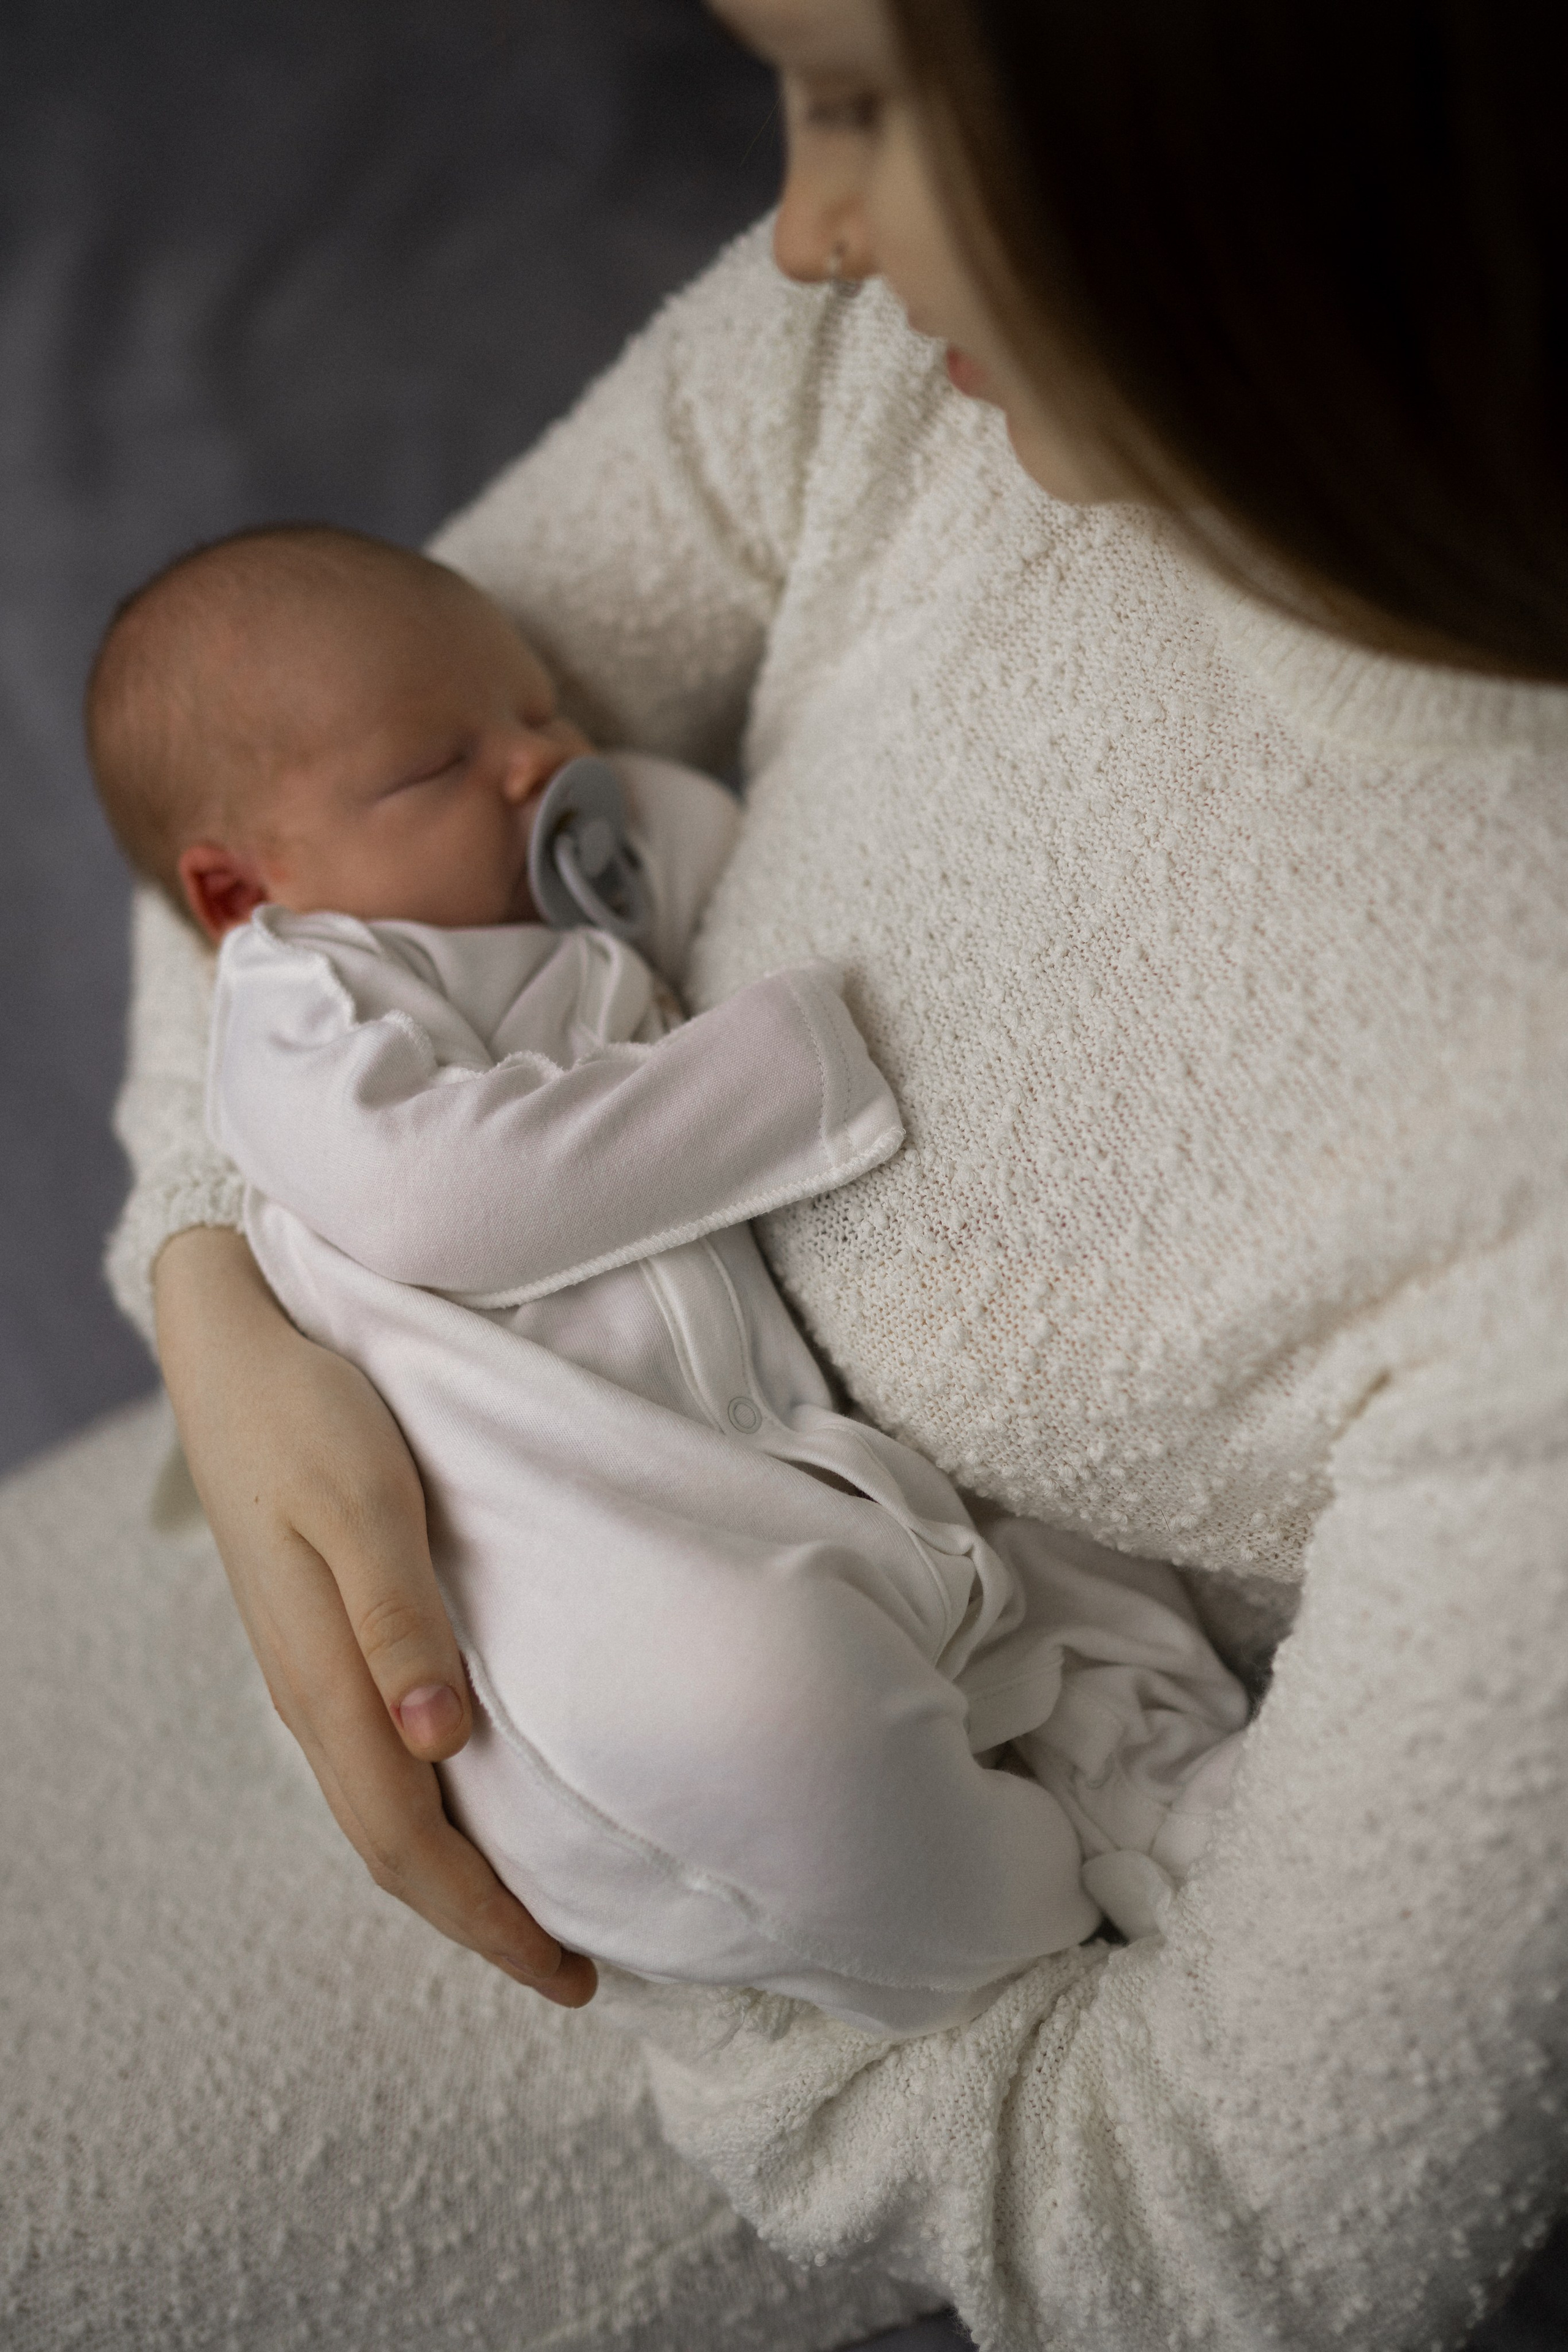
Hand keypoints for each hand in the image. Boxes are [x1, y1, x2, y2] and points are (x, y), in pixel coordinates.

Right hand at [154, 1226, 595, 2004]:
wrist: (234, 1354)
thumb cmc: (309, 1416)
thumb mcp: (366, 1502)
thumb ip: (400, 1620)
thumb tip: (438, 1744)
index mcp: (325, 1679)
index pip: (406, 1842)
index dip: (485, 1919)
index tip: (566, 1973)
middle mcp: (314, 1693)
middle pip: (393, 1848)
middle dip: (479, 1921)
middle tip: (570, 1972)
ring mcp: (313, 1670)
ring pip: (383, 1811)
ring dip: (455, 1873)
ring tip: (534, 1910)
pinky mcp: (323, 1638)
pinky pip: (378, 1762)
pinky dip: (433, 1813)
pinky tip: (474, 1801)